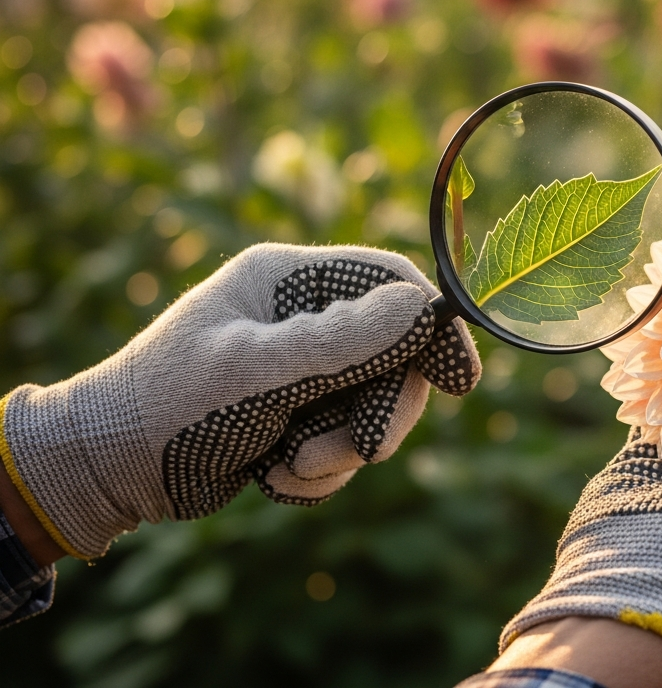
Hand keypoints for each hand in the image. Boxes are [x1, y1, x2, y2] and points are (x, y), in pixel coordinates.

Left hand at [0, 243, 478, 559]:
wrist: (107, 470)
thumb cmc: (169, 406)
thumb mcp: (257, 372)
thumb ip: (342, 341)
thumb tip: (424, 307)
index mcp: (289, 280)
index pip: (389, 285)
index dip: (431, 328)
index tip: (459, 380)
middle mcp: (302, 317)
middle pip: (393, 356)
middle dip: (376, 412)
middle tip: (361, 452)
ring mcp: (302, 368)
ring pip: (371, 408)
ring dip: (340, 450)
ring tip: (287, 467)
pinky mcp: (298, 415)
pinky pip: (344, 444)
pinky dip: (317, 471)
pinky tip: (270, 475)